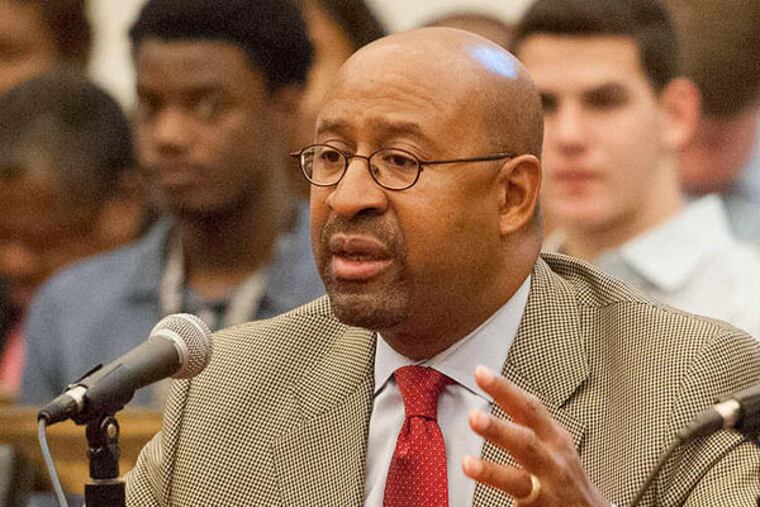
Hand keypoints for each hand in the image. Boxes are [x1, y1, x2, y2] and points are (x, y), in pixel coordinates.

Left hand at [461, 365, 608, 505]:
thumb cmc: (565, 475)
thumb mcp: (554, 442)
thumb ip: (529, 421)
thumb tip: (499, 391)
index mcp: (554, 438)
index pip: (528, 407)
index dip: (504, 389)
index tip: (480, 373)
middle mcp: (552, 462)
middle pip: (525, 441)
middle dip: (499, 429)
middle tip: (474, 417)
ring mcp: (545, 490)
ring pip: (518, 480)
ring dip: (492, 471)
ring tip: (468, 464)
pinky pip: (516, 506)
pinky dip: (498, 502)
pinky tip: (475, 498)